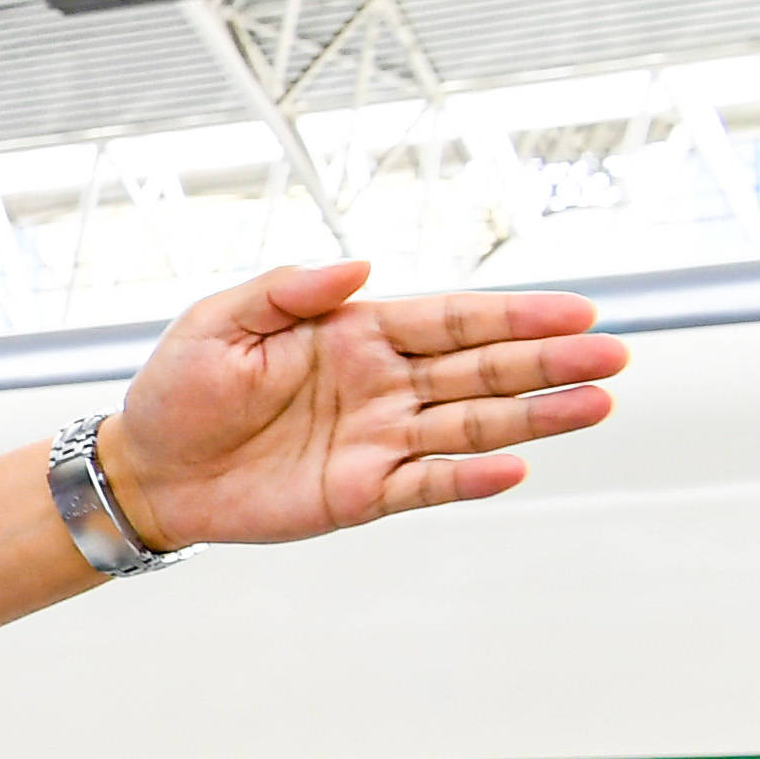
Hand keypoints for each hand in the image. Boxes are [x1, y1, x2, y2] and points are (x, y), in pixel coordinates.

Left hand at [101, 260, 628, 546]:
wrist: (148, 469)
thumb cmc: (180, 388)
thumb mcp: (218, 322)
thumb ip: (287, 291)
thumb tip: (355, 266)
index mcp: (356, 334)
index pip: (452, 319)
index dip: (515, 314)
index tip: (578, 311)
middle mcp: (382, 384)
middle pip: (482, 370)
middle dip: (548, 362)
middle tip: (611, 358)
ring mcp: (380, 439)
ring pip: (472, 425)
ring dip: (534, 417)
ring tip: (594, 405)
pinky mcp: (364, 492)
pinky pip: (428, 484)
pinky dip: (470, 479)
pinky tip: (515, 467)